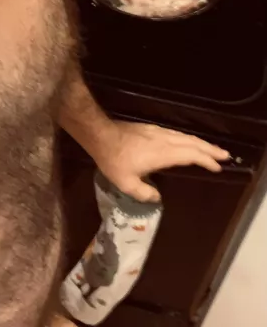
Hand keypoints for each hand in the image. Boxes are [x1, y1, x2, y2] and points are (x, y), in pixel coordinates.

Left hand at [90, 121, 229, 202]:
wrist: (101, 135)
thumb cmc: (114, 160)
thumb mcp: (126, 183)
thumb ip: (144, 193)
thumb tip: (157, 198)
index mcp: (163, 154)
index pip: (191, 155)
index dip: (206, 160)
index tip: (218, 166)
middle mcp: (165, 140)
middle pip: (193, 143)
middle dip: (210, 149)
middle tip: (225, 155)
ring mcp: (158, 132)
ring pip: (185, 136)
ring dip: (201, 142)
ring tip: (211, 148)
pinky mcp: (151, 128)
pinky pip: (176, 133)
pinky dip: (188, 138)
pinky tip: (187, 141)